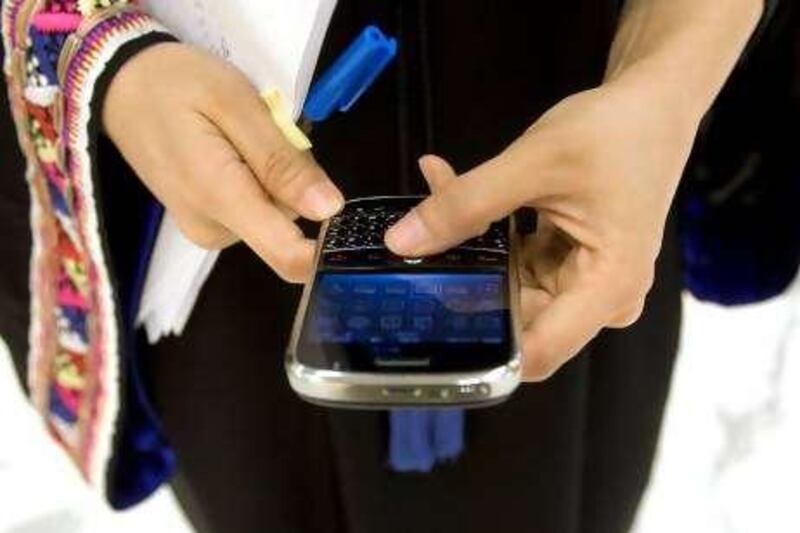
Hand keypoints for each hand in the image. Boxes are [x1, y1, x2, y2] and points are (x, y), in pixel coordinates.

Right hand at [103, 42, 343, 281]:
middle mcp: (215, 231)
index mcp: (221, 200)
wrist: (119, 85)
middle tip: (264, 132)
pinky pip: (255, 208)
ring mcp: (208, 230)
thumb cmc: (176, 84)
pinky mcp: (206, 223)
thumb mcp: (236, 105)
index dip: (326, 246)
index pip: (287, 256)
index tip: (344, 217)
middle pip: (289, 222)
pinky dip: (257, 180)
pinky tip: (232, 151)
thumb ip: (282, 161)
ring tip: (240, 136)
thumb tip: (329, 209)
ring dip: (274, 176)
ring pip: (275, 213)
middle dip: (293, 179)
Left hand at [386, 82, 699, 379]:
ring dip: (473, 245)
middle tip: (424, 234)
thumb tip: (402, 243)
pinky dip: (489, 231)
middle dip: (466, 277)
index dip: (479, 347)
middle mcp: (601, 298)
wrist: (653, 106)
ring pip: (508, 286)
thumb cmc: (618, 131)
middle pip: (515, 317)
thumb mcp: (534, 163)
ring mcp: (585, 283)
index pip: (534, 353)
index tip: (429, 321)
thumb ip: (467, 204)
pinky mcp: (571, 266)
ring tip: (445, 190)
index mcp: (609, 287)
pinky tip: (460, 191)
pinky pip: (517, 264)